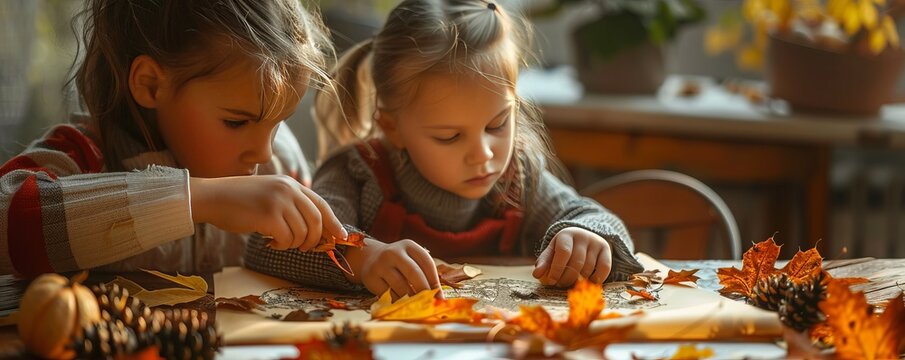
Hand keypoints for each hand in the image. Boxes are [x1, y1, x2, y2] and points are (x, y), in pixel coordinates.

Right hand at [189, 175, 345, 250]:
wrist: (212, 197)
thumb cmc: (240, 201)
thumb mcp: (271, 194)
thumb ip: (291, 204)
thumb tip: (316, 229)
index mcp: (291, 184)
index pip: (321, 204)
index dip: (333, 223)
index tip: (341, 237)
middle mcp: (289, 189)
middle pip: (317, 222)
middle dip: (314, 240)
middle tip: (304, 248)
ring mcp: (279, 202)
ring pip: (303, 233)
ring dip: (294, 244)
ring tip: (279, 242)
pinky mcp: (268, 216)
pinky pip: (287, 239)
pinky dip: (281, 246)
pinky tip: (269, 242)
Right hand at [342, 238, 441, 297]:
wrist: (370, 258)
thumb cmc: (399, 262)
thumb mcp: (411, 259)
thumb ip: (424, 272)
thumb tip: (438, 297)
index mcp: (408, 245)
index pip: (426, 262)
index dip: (435, 280)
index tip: (439, 295)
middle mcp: (393, 252)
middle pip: (414, 273)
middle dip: (424, 290)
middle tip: (430, 303)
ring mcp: (380, 265)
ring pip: (401, 286)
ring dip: (411, 298)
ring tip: (417, 305)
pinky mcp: (371, 278)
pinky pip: (388, 294)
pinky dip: (398, 301)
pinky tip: (402, 303)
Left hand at [532, 227, 611, 286]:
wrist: (583, 237)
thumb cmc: (564, 247)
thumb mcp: (552, 251)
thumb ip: (544, 262)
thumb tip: (536, 274)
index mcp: (566, 234)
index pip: (564, 252)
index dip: (557, 269)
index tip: (551, 281)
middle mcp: (583, 236)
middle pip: (576, 263)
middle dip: (567, 278)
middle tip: (560, 285)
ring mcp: (596, 242)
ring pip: (589, 268)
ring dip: (579, 280)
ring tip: (570, 283)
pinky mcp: (606, 249)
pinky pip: (604, 268)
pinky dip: (596, 279)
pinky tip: (588, 282)